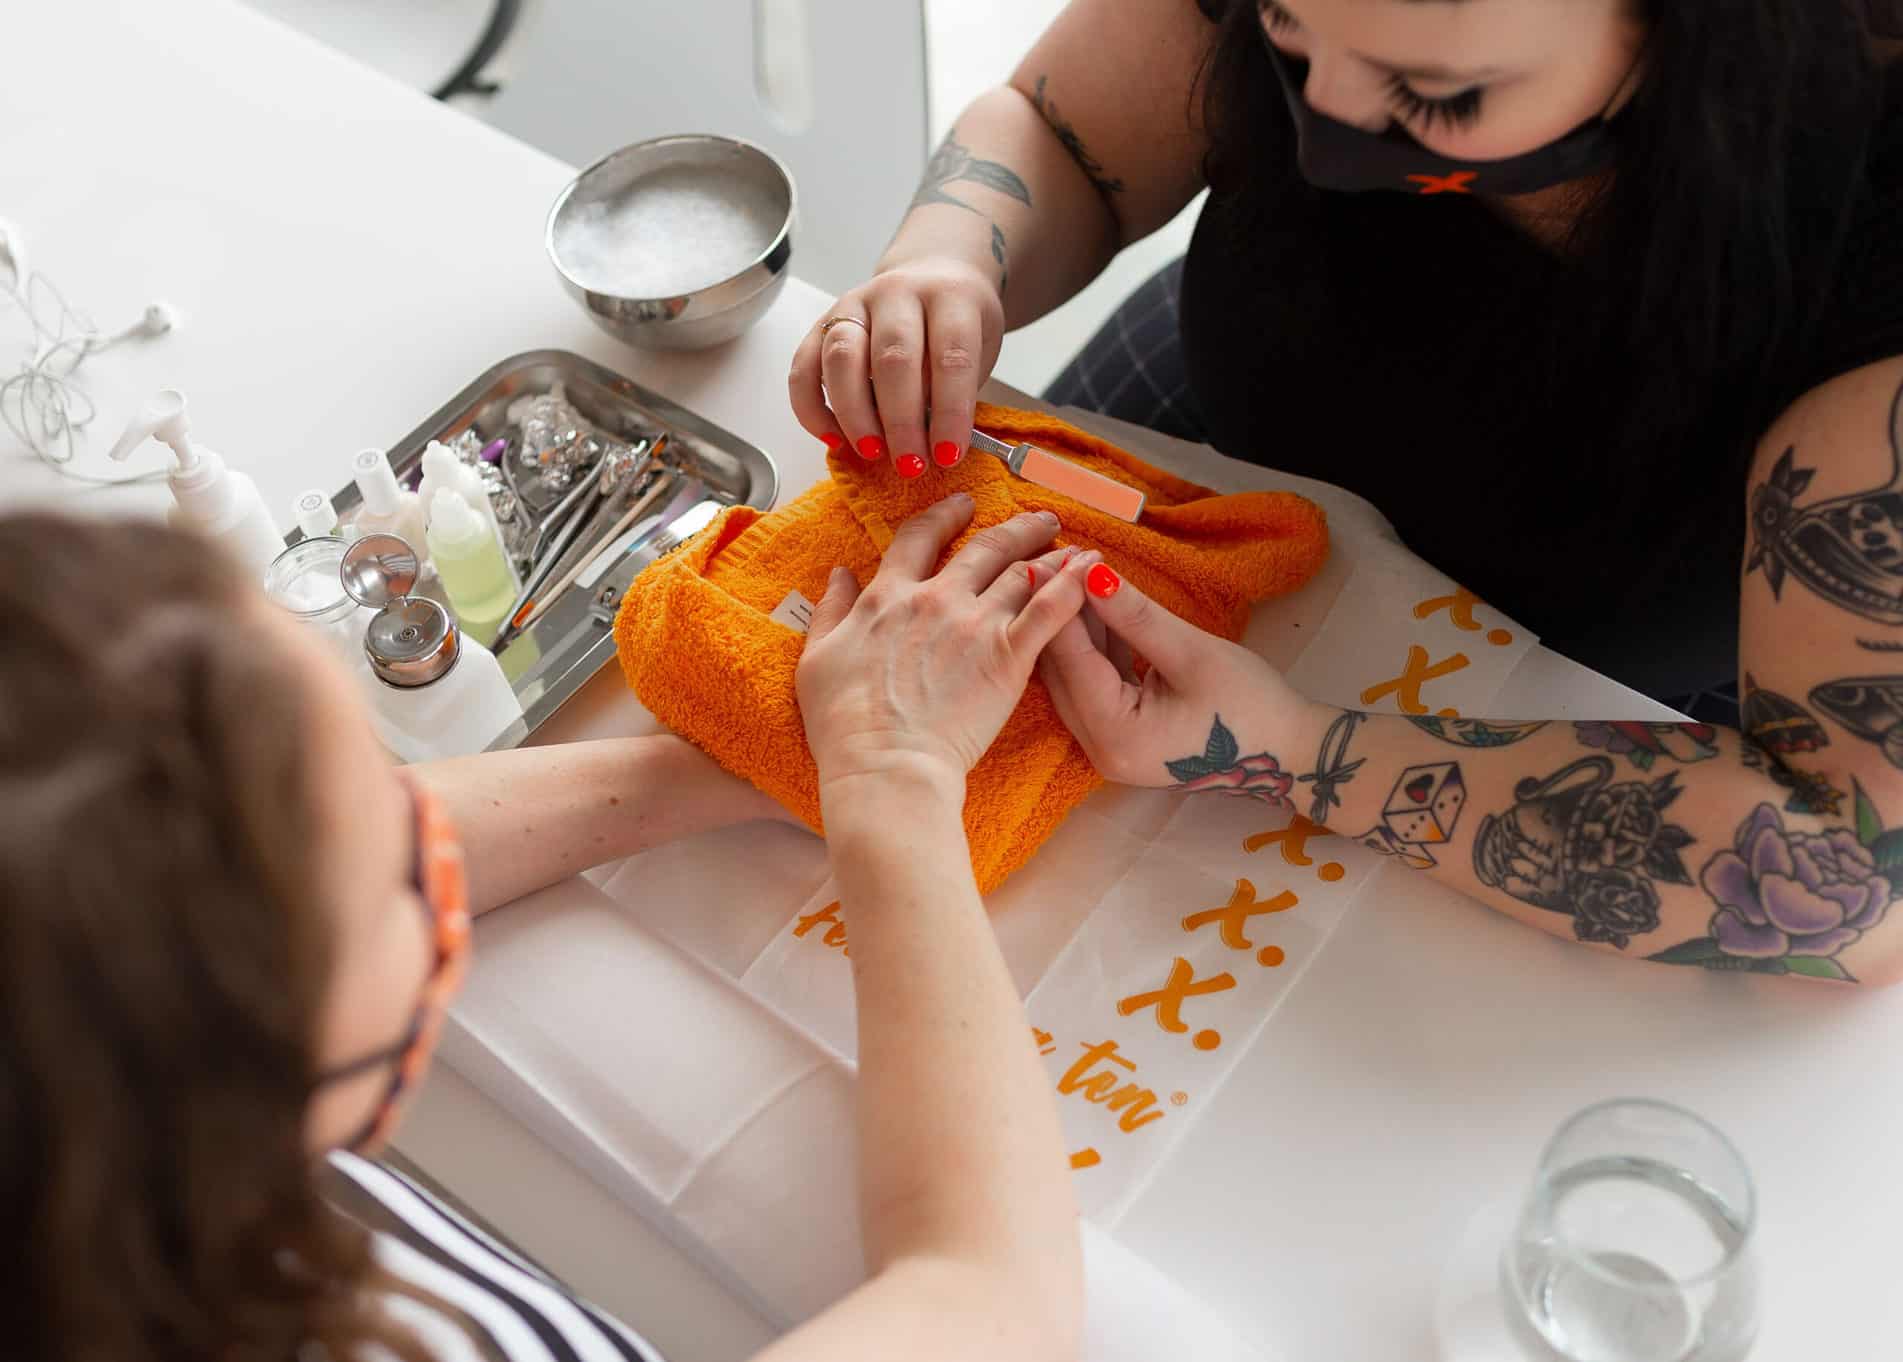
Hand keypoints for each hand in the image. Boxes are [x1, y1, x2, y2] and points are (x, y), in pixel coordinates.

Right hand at [787, 257, 1004, 477]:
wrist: (935, 274)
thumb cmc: (957, 324)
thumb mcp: (979, 348)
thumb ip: (956, 387)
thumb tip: (932, 443)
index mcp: (950, 297)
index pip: (951, 356)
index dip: (951, 411)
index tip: (948, 455)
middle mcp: (898, 293)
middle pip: (893, 358)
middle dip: (900, 421)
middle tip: (910, 464)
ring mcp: (856, 304)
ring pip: (842, 357)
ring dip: (855, 415)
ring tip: (871, 452)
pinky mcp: (822, 322)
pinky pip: (804, 367)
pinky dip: (813, 409)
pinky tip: (834, 439)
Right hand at [796, 496, 1100, 794]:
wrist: (886, 765)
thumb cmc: (845, 724)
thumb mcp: (817, 659)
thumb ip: (831, 611)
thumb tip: (839, 575)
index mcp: (889, 597)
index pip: (918, 539)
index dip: (943, 516)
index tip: (963, 506)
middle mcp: (936, 599)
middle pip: (983, 548)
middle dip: (1014, 528)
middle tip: (1038, 521)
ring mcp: (976, 625)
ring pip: (1022, 573)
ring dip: (1050, 554)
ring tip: (1073, 548)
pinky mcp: (1010, 657)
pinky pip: (1050, 610)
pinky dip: (1073, 585)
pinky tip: (1092, 570)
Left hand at [1037, 562, 1323, 788]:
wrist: (1285, 750)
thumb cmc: (1249, 704)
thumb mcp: (1191, 652)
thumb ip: (1136, 616)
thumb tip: (1091, 574)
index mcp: (1116, 736)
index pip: (1072, 661)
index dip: (1064, 606)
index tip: (1063, 557)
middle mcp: (1100, 749)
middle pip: (1063, 672)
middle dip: (1064, 615)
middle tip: (1067, 559)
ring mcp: (1108, 747)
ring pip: (1075, 678)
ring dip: (1078, 628)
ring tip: (1082, 573)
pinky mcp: (1120, 737)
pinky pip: (1095, 686)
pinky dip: (1096, 648)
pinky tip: (1099, 606)